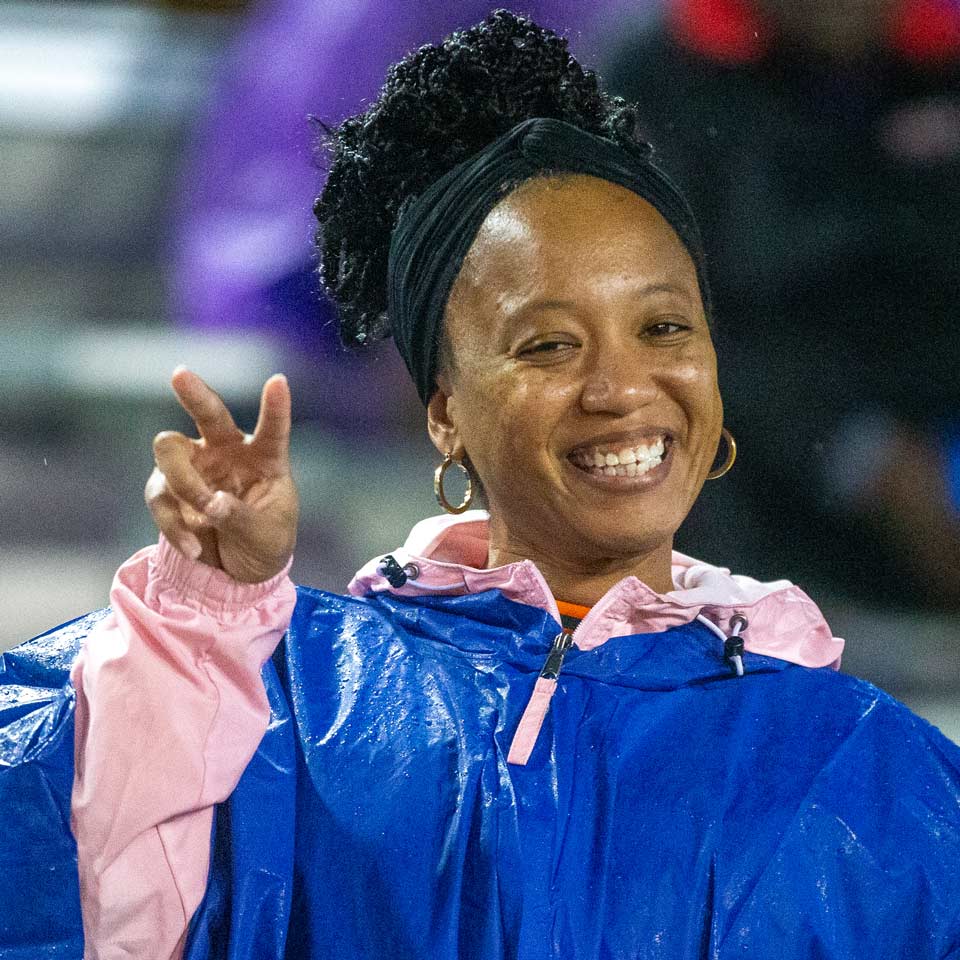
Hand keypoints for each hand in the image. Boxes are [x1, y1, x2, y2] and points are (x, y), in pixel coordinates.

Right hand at [145, 368, 298, 582]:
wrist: (236, 571)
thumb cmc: (264, 543)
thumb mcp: (266, 537)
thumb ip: (242, 518)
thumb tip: (212, 504)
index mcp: (264, 457)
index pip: (273, 428)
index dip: (276, 406)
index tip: (279, 381)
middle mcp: (227, 452)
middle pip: (208, 414)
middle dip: (194, 394)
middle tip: (180, 375)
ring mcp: (194, 467)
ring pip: (170, 451)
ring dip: (185, 482)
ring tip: (207, 514)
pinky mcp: (169, 491)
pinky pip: (160, 496)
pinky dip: (173, 524)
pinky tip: (195, 548)